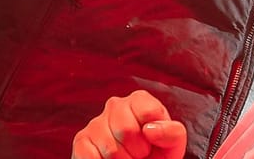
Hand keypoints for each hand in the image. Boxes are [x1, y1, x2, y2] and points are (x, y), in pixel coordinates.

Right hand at [71, 90, 186, 158]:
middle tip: (139, 155)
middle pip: (127, 130)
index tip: (153, 141)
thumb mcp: (172, 145)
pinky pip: (91, 157)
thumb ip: (172, 133)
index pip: (149, 112)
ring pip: (110, 149)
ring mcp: (95, 122)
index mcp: (139, 99)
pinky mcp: (81, 141)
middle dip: (138, 152)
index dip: (154, 136)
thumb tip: (149, 129)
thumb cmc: (155, 155)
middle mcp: (115, 105)